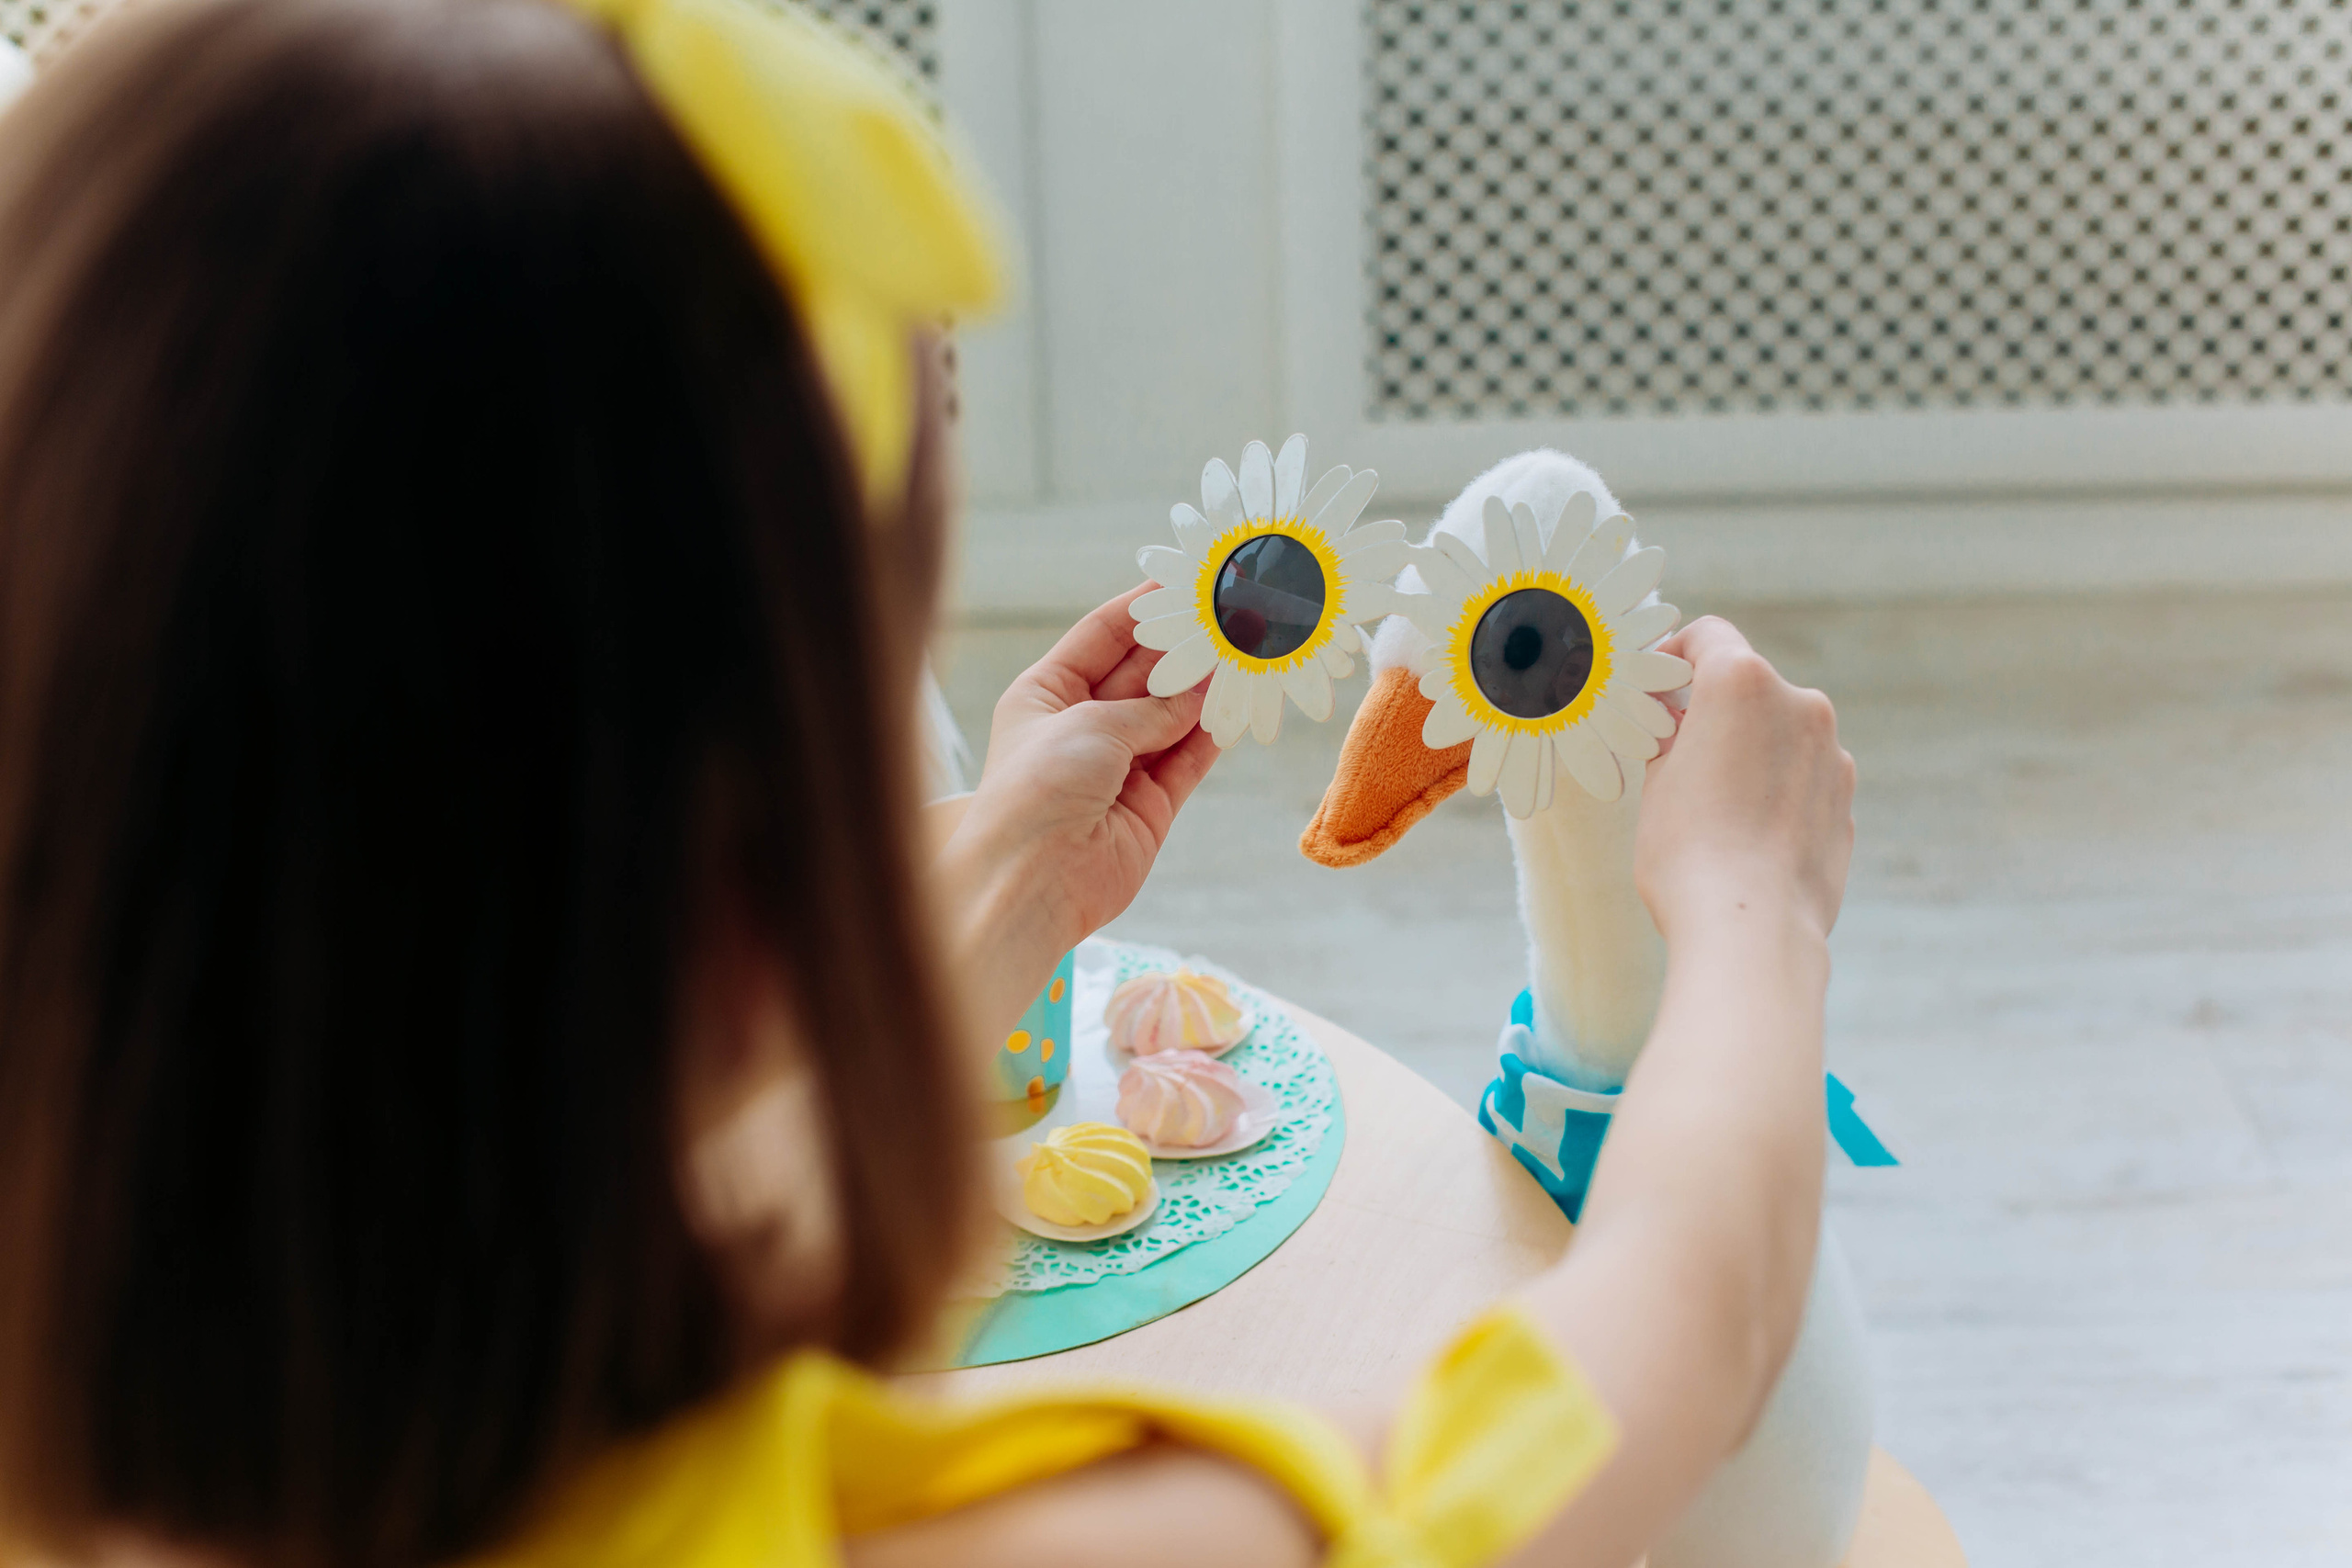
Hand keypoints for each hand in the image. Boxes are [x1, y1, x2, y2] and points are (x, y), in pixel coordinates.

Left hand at [937, 586, 1219, 1030]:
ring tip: (1247, 654)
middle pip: (1140, 675)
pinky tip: (1239, 706)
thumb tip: (1200, 689)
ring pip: (1170, 718)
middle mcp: (1078, 728)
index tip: (1184, 584)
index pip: (1100, 637)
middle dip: (1183, 649)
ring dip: (1205, 691)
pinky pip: (1186, 760)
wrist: (1032, 884)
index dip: (1142, 609)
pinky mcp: (1148, 807)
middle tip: (1231, 619)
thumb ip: (1152, 706)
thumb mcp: (1091, 726)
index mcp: (1043, 695)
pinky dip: (1212, 736)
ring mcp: (1115, 769)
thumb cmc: (1037, 792)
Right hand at [1635, 616, 1854, 943]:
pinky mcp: (1845, 797)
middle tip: (1675, 753)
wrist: (1752, 929)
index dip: (1674, 657)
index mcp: (1742, 683)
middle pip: (1747, 686)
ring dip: (1750, 750)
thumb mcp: (1656, 783)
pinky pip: (1802, 775)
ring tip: (1714, 804)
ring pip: (1780, 732)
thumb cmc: (1689, 853)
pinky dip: (1777, 787)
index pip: (1707, 637)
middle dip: (1713, 710)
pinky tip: (1748, 833)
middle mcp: (1798, 704)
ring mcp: (1831, 752)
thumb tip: (1681, 727)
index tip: (1656, 690)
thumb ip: (1673, 737)